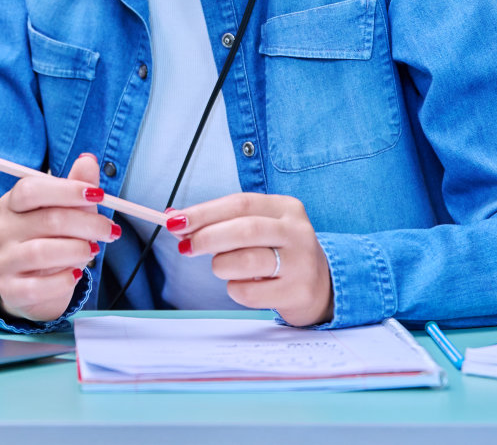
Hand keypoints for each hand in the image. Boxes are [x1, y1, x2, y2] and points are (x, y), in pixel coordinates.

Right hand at [0, 152, 117, 323]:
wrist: (37, 285)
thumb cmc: (54, 240)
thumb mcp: (69, 211)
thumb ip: (77, 186)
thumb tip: (88, 160)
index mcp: (13, 203)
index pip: (31, 189)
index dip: (67, 190)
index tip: (99, 194)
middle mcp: (3, 228)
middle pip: (45, 220)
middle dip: (86, 223)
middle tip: (110, 229)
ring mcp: (4, 260)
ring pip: (40, 252)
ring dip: (76, 251)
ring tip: (93, 251)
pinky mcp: (10, 289)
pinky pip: (36, 287)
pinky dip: (63, 280)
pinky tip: (76, 275)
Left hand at [166, 192, 333, 326]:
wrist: (321, 285)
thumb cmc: (277, 251)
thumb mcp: (257, 228)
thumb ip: (219, 221)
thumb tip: (175, 217)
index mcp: (285, 208)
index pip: (239, 203)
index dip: (204, 212)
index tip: (176, 221)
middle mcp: (297, 232)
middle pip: (243, 229)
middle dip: (207, 238)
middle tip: (186, 247)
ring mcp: (301, 263)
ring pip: (245, 261)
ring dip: (220, 265)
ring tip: (221, 267)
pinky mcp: (297, 292)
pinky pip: (250, 293)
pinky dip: (234, 289)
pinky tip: (242, 285)